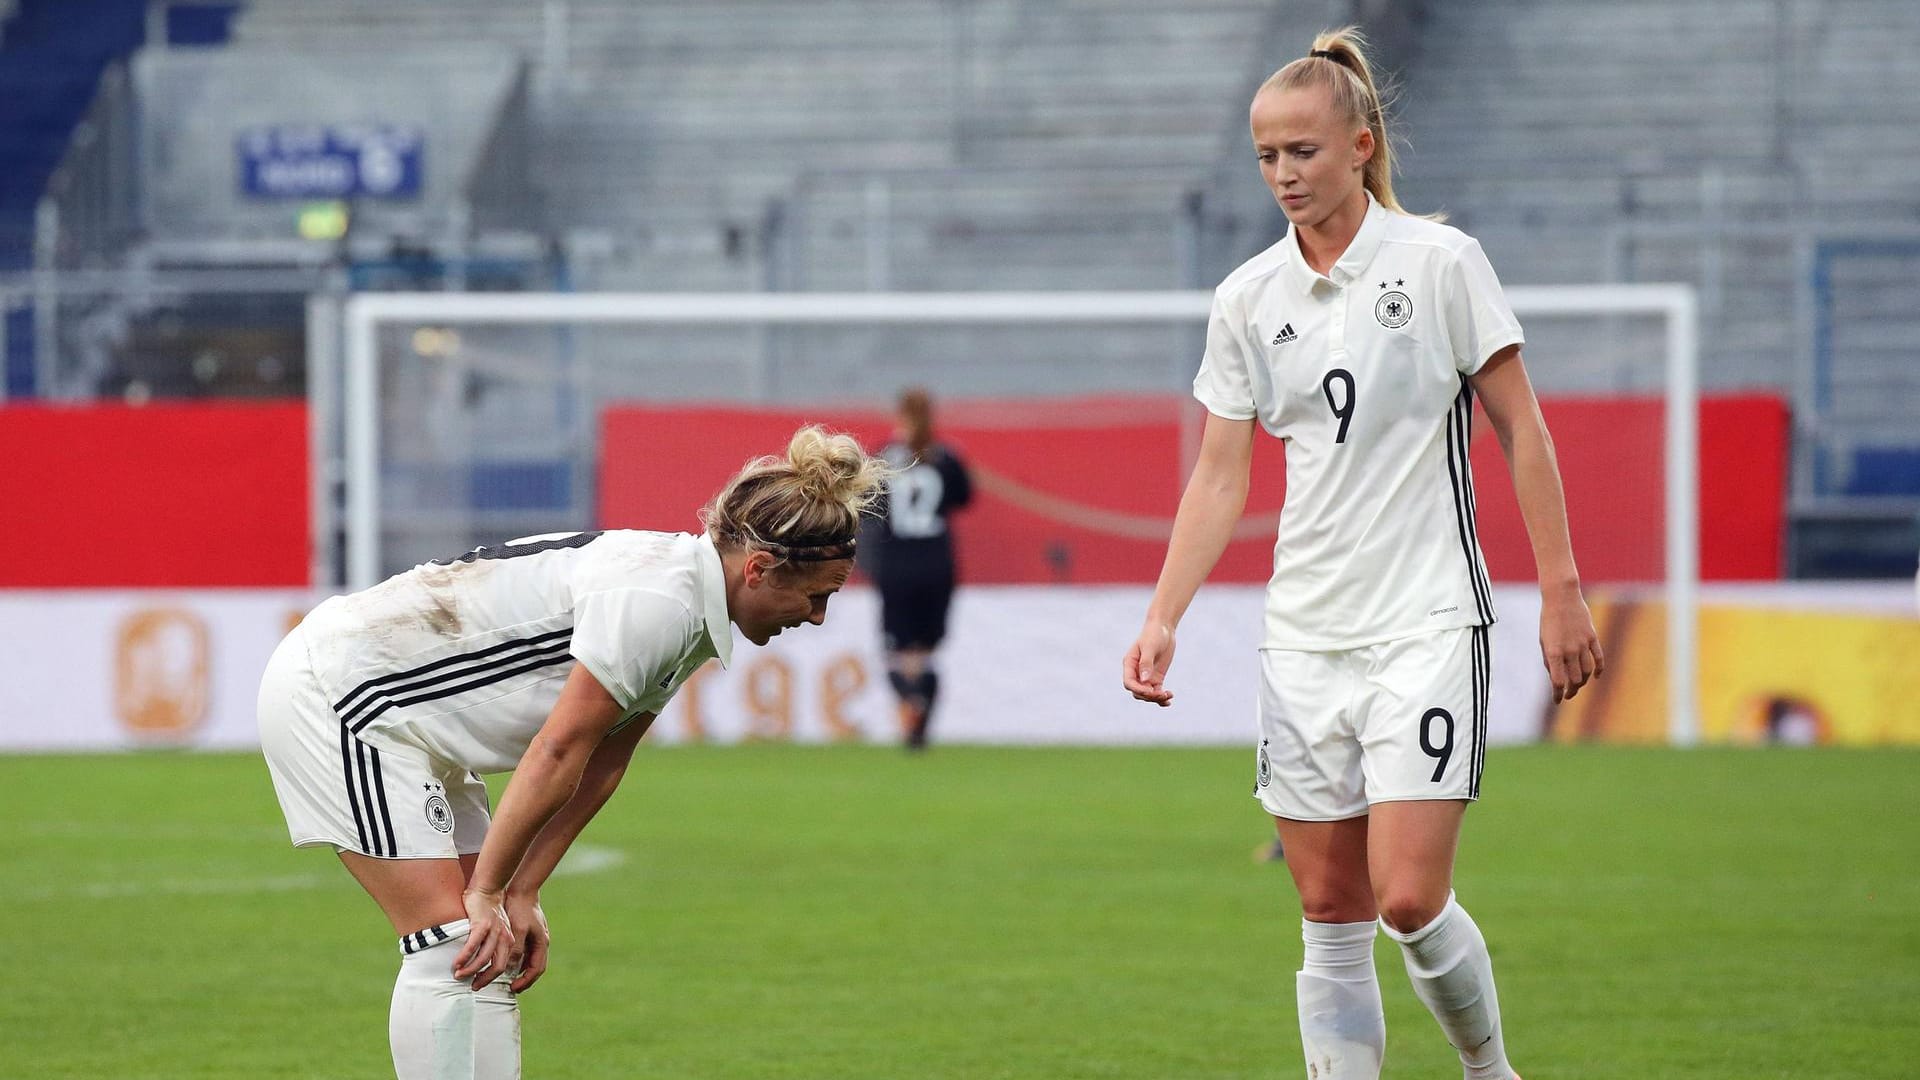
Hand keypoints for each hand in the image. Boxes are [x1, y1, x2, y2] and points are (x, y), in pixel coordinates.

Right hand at [452, 888, 517, 989]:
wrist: (488, 888)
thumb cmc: (489, 911)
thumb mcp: (498, 929)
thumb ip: (493, 944)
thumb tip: (482, 961)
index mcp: (509, 941)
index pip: (504, 966)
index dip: (492, 978)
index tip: (480, 983)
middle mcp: (504, 938)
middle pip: (498, 967)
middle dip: (485, 979)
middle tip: (472, 986)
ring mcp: (494, 932)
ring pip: (484, 958)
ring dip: (470, 970)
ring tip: (459, 976)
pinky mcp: (482, 925)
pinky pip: (473, 945)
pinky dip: (464, 956)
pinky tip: (456, 963)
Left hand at [504, 892, 550, 992]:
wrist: (522, 889)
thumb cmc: (520, 907)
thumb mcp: (518, 929)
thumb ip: (516, 948)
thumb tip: (512, 969)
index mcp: (541, 943)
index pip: (536, 969)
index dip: (525, 981)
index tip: (513, 988)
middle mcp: (540, 942)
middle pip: (534, 968)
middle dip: (523, 980)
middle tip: (511, 989)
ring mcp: (535, 938)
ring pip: (529, 961)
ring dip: (520, 972)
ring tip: (507, 979)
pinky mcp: (528, 933)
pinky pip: (525, 952)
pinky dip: (517, 961)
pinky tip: (506, 963)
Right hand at [1123, 621, 1175, 706]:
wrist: (1163, 629)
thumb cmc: (1154, 634)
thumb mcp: (1150, 647)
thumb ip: (1146, 663)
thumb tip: (1145, 680)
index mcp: (1129, 664)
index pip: (1129, 683)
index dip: (1138, 689)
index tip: (1151, 690)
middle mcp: (1136, 672)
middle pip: (1138, 692)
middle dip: (1149, 696)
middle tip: (1162, 694)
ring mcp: (1146, 676)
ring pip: (1147, 694)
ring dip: (1156, 698)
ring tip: (1168, 696)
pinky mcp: (1156, 678)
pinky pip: (1156, 692)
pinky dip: (1161, 697)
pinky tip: (1169, 698)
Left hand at [1539, 585, 1603, 702]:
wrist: (1561, 598)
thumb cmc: (1549, 620)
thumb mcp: (1543, 640)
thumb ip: (1550, 660)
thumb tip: (1556, 677)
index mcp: (1553, 652)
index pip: (1558, 680)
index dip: (1558, 693)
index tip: (1557, 700)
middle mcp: (1569, 650)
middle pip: (1575, 679)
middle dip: (1571, 690)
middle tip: (1568, 694)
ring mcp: (1582, 644)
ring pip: (1587, 672)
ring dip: (1584, 682)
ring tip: (1578, 686)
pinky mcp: (1592, 637)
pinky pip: (1599, 658)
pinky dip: (1599, 670)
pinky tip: (1596, 676)